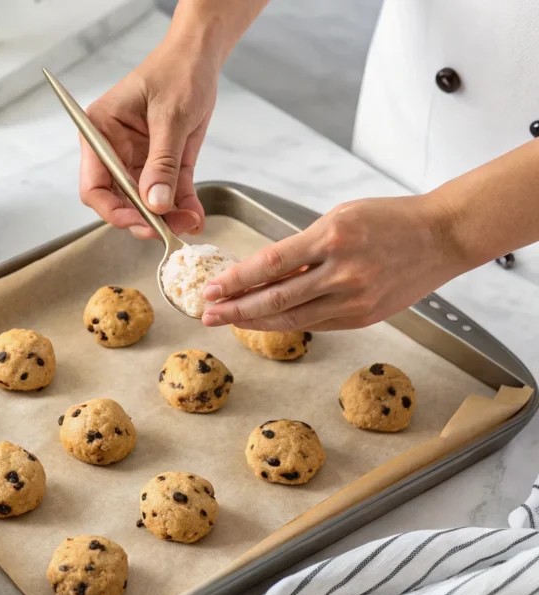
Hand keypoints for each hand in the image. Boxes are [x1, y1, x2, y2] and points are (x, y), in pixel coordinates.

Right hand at [79, 36, 220, 239]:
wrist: (200, 56)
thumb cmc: (177, 71)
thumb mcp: (171, 116)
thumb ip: (162, 162)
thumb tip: (154, 202)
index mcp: (101, 132)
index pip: (94, 185)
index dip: (112, 209)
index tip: (139, 220)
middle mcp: (115, 150)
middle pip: (119, 200)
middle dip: (143, 218)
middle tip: (167, 229)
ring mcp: (139, 160)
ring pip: (146, 203)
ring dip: (167, 217)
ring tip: (189, 222)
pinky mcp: (164, 164)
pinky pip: (170, 193)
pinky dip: (183, 207)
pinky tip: (195, 216)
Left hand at [200, 195, 462, 330]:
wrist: (441, 237)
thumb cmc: (388, 219)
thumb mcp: (339, 217)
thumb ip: (302, 247)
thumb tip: (262, 273)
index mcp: (332, 237)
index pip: (270, 264)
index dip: (236, 280)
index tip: (212, 289)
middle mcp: (342, 272)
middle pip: (276, 299)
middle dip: (236, 309)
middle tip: (208, 314)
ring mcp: (354, 299)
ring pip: (293, 318)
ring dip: (255, 321)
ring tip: (228, 320)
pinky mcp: (363, 317)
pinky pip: (315, 322)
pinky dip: (286, 323)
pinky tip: (264, 322)